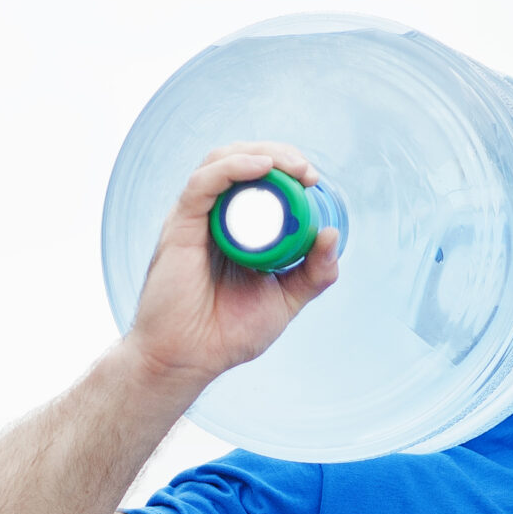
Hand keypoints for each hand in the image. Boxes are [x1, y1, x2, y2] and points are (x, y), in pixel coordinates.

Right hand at [121, 142, 339, 390]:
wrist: (189, 359)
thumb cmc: (228, 333)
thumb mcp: (285, 300)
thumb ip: (312, 274)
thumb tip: (332, 234)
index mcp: (235, 228)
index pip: (258, 178)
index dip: (287, 167)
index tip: (314, 180)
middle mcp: (212, 216)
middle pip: (241, 160)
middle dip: (279, 154)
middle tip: (308, 173)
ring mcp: (195, 218)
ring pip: (221, 161)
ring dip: (260, 154)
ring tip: (292, 167)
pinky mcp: (180, 226)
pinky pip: (203, 184)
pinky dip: (232, 168)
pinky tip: (261, 167)